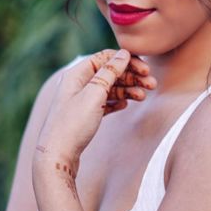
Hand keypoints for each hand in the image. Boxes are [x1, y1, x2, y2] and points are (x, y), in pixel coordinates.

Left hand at [33, 49, 156, 174]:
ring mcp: (81, 100)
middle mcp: (77, 84)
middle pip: (109, 72)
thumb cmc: (73, 125)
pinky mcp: (84, 115)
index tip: (145, 70)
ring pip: (109, 88)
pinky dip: (117, 101)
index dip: (127, 61)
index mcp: (76, 74)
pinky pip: (104, 102)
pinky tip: (126, 104)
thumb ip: (109, 72)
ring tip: (143, 97)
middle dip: (131, 77)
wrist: (57, 156)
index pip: (105, 58)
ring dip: (128, 90)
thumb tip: (123, 54)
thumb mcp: (94, 94)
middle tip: (153, 85)